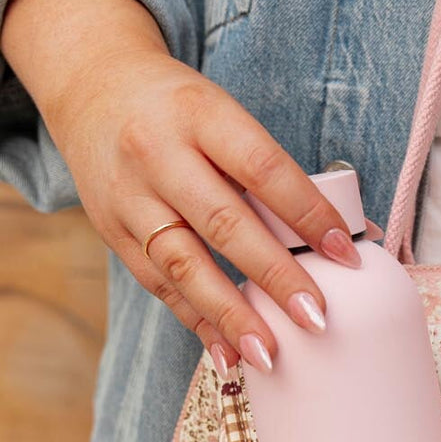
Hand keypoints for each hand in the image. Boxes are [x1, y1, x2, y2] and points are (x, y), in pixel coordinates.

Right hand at [1, 0, 362, 374]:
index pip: (263, 168)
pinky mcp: (111, 230)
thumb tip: (344, 238)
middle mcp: (158, 154)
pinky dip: (197, 321)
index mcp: (200, 115)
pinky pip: (158, 284)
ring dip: (230, 315)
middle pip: (224, 223)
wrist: (94, 86)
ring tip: (270, 354)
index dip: (308, 214)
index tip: (346, 255)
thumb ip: (274, 173)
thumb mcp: (225, 116)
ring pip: (183, 264)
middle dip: (275, 277)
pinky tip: (229, 352)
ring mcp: (129, 196)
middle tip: (316, 318)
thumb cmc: (182, 108)